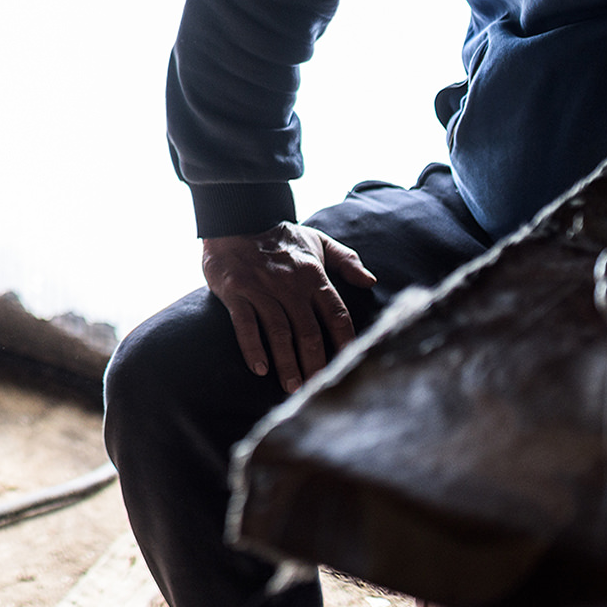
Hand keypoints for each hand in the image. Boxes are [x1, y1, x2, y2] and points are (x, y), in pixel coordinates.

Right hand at [201, 222, 379, 394]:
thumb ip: (346, 260)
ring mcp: (261, 288)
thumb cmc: (279, 235)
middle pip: (308, 331)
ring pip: (279, 332)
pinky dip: (252, 348)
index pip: (336, 314)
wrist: (236, 217)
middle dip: (315, 363)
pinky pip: (245, 324)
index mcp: (314, 275)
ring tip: (292, 387)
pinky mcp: (235, 291)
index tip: (350, 366)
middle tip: (317, 390)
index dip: (345, 342)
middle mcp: (290, 284)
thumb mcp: (318, 241)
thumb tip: (371, 281)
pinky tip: (260, 368)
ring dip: (287, 363)